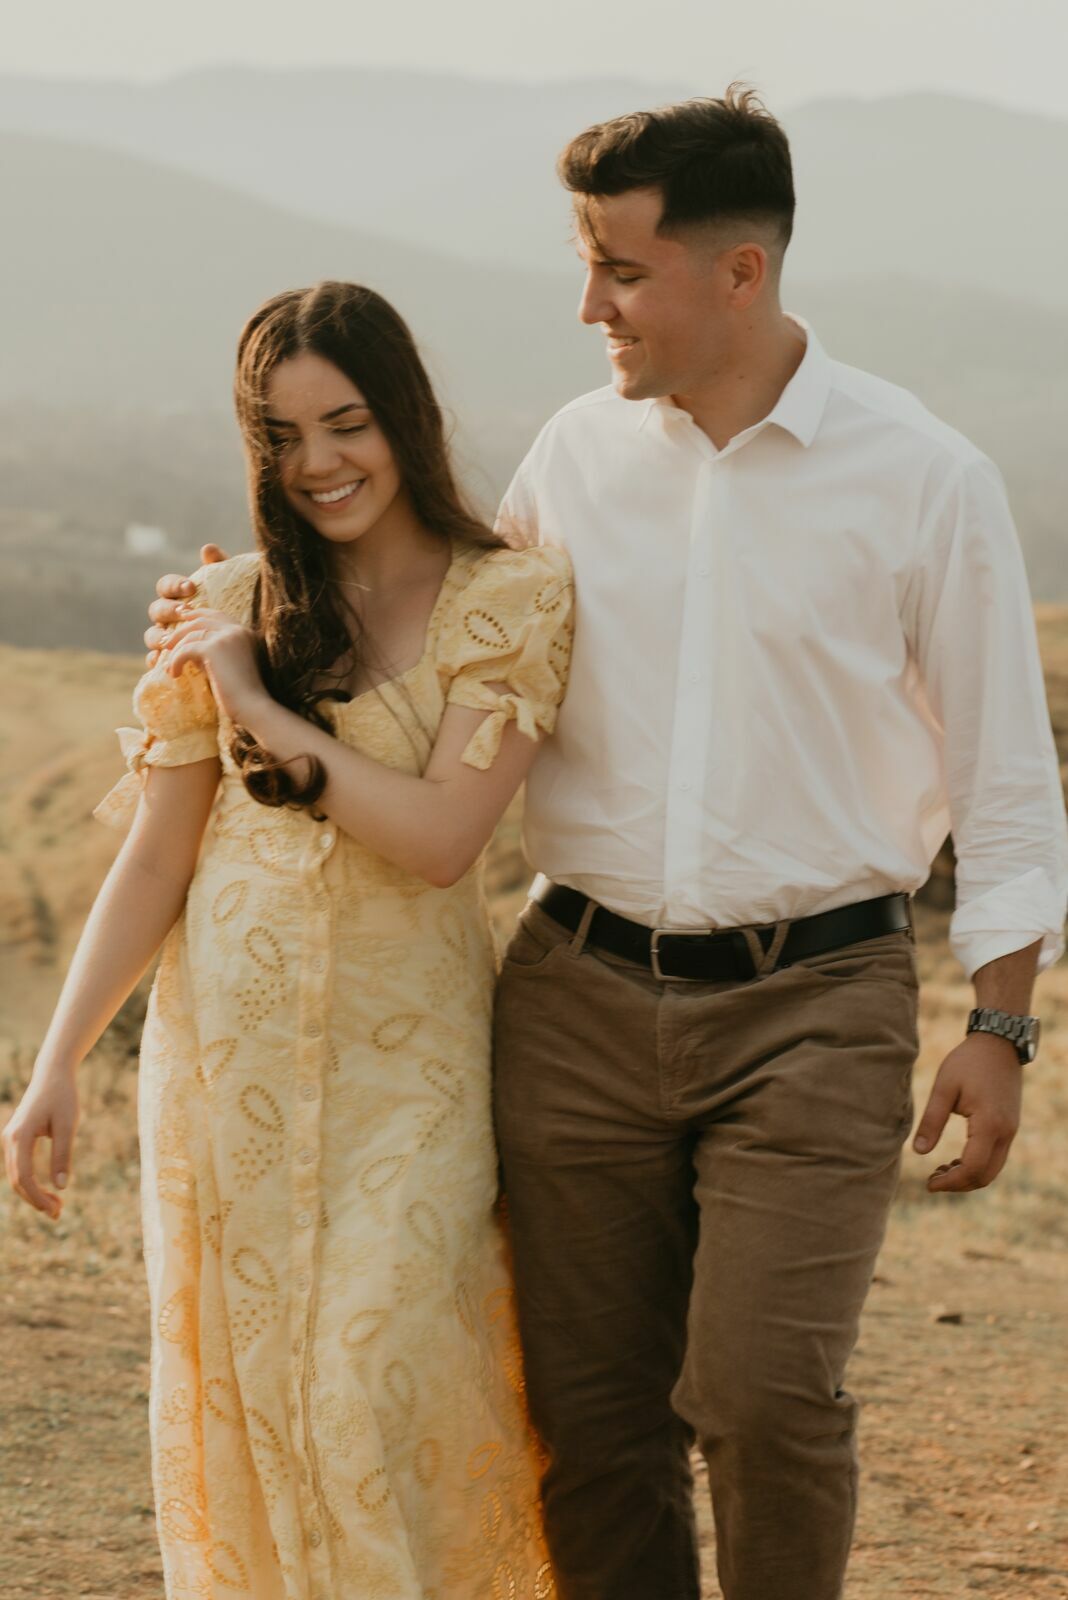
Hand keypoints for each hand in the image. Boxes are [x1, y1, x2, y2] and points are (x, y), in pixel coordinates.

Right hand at [2, 1068, 79, 1219]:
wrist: (53, 1074)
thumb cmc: (63, 1097)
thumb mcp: (67, 1125)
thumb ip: (62, 1155)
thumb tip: (61, 1187)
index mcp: (20, 1136)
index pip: (24, 1176)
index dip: (37, 1197)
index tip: (55, 1209)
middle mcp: (10, 1139)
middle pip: (17, 1180)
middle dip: (35, 1199)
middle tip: (58, 1213)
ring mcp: (10, 1139)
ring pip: (17, 1176)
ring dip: (33, 1193)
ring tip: (56, 1206)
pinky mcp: (16, 1139)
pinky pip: (20, 1167)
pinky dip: (31, 1182)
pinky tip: (48, 1191)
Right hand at [145, 543, 229, 664]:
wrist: (249, 646)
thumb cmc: (239, 611)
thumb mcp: (233, 588)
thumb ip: (221, 566)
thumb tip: (208, 549)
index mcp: (178, 598)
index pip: (165, 586)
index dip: (174, 585)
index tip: (192, 588)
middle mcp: (169, 618)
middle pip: (156, 610)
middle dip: (169, 610)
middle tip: (186, 613)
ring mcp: (167, 640)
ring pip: (152, 636)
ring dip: (160, 636)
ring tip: (173, 639)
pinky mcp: (170, 661)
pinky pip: (156, 661)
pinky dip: (157, 661)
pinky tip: (165, 661)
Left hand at [161, 608, 268, 725]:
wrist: (252, 707)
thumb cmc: (241, 695)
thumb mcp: (227, 666)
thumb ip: (212, 653)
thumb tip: (187, 647)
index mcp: (245, 633)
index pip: (216, 615)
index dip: (197, 614)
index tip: (181, 619)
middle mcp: (237, 630)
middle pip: (201, 620)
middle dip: (180, 630)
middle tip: (165, 643)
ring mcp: (226, 637)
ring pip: (191, 634)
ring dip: (176, 651)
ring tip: (169, 667)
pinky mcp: (214, 648)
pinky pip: (186, 649)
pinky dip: (176, 661)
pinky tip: (174, 674)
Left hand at [912, 1032, 1021, 1192]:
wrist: (998, 1043)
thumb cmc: (968, 1062)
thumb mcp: (944, 1087)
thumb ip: (932, 1120)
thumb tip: (918, 1152)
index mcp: (989, 1124)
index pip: (972, 1168)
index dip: (950, 1181)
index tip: (928, 1183)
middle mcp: (1005, 1132)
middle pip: (986, 1175)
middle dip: (959, 1184)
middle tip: (932, 1180)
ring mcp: (1011, 1130)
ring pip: (993, 1169)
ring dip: (968, 1176)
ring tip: (940, 1170)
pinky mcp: (1010, 1126)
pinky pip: (996, 1157)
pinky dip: (977, 1165)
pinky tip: (955, 1159)